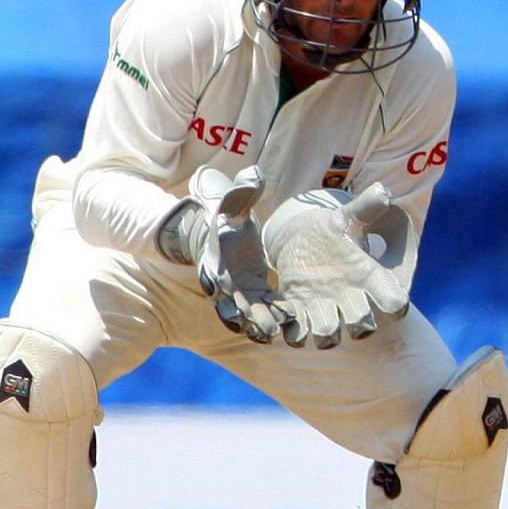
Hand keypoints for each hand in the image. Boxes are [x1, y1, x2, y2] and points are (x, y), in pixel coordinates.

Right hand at [165, 166, 290, 343]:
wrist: (219, 230)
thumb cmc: (225, 216)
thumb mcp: (232, 203)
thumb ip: (243, 191)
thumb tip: (255, 174)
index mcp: (217, 264)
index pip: (220, 285)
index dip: (229, 297)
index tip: (240, 303)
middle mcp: (226, 284)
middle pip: (234, 307)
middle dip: (249, 318)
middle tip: (269, 329)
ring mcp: (240, 292)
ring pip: (249, 315)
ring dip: (261, 325)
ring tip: (278, 334)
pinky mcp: (256, 294)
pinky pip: (265, 310)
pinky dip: (274, 319)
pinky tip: (290, 327)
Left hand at [262, 183, 411, 348]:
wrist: (306, 244)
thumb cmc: (333, 232)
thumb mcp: (346, 218)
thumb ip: (364, 208)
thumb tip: (382, 192)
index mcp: (369, 279)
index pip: (394, 301)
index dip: (394, 304)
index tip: (391, 303)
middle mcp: (350, 300)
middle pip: (363, 327)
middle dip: (357, 322)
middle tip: (346, 306)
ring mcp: (324, 310)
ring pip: (329, 338)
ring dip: (323, 331)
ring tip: (311, 311)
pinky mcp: (299, 315)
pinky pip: (297, 336)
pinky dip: (292, 331)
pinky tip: (287, 311)